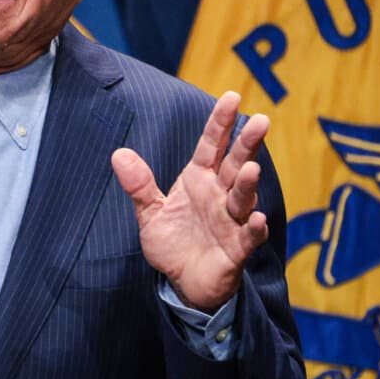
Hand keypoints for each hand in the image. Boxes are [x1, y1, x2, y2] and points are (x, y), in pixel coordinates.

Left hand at [111, 91, 269, 312]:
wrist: (184, 281)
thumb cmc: (173, 241)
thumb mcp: (151, 212)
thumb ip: (139, 184)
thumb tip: (118, 153)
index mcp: (199, 180)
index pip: (211, 146)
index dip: (220, 123)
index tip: (232, 97)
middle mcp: (219, 195)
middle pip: (235, 164)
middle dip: (247, 144)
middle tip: (261, 120)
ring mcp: (231, 221)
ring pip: (243, 197)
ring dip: (249, 184)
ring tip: (251, 168)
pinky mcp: (237, 248)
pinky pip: (248, 236)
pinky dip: (254, 228)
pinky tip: (257, 219)